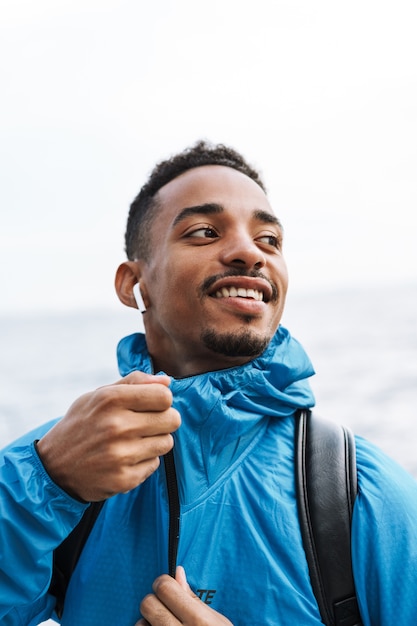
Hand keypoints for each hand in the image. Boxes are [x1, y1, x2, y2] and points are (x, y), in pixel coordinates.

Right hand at [36, 371, 180, 500]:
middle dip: (164, 420)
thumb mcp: (98, 395)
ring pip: (167, 443)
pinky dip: (144, 461)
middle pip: (172, 419)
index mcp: (110, 399)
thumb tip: (167, 380)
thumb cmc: (81, 424)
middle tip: (147, 424)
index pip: (164, 396)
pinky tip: (125, 459)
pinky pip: (155, 464)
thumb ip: (134, 382)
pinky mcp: (124, 479)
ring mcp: (120, 455)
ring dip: (155, 441)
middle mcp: (116, 426)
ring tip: (134, 441)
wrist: (53, 467)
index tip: (152, 404)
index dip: (162, 399)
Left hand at [136, 567, 233, 624]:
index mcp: (199, 622)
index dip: (165, 584)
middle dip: (155, 602)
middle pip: (148, 604)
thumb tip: (177, 573)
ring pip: (139, 625)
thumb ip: (194, 599)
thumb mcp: (217, 622)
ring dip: (148, 624)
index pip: (165, 588)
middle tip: (166, 608)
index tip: (168, 587)